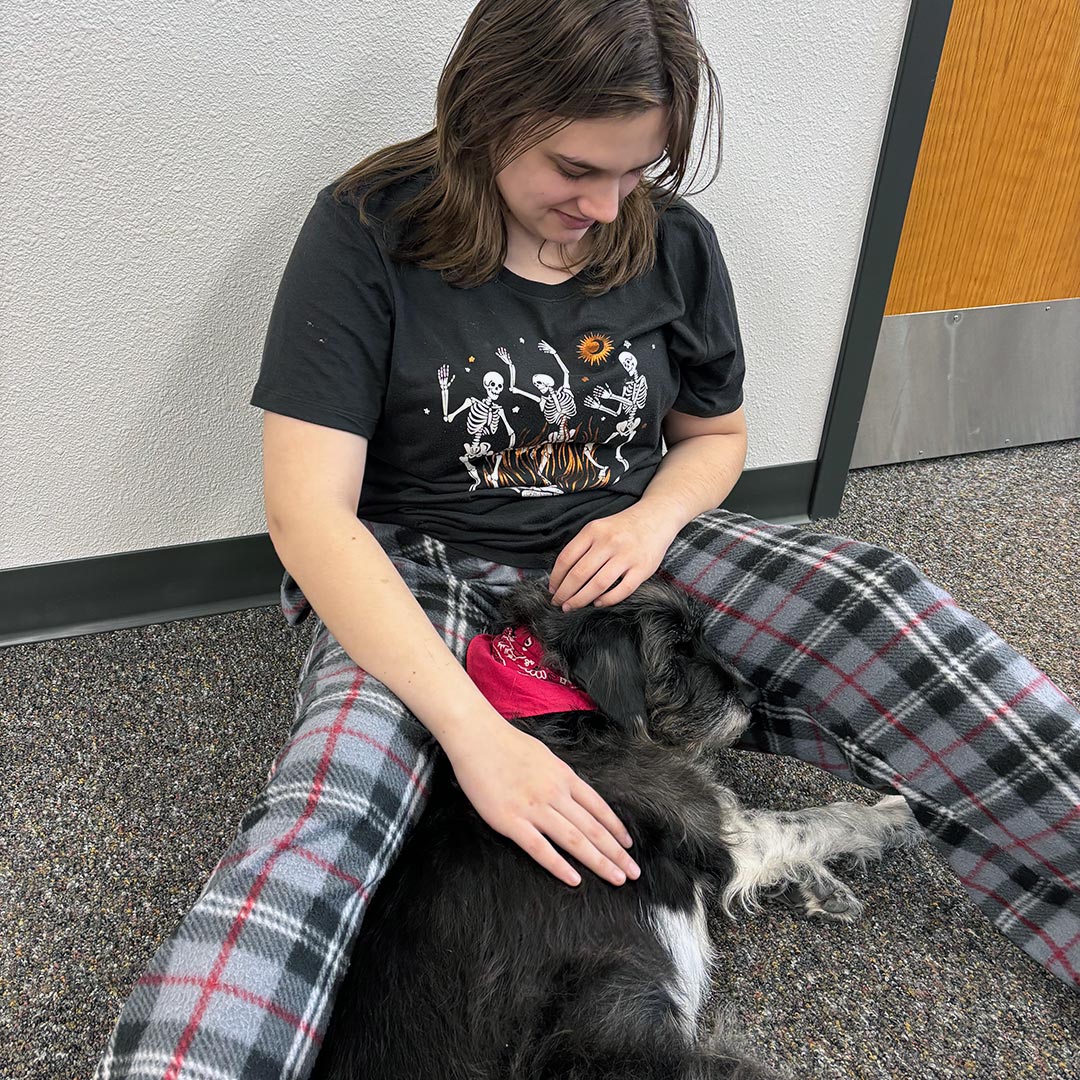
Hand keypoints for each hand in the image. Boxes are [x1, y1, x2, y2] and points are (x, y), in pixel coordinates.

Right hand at [445, 717, 639, 887]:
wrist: (477, 737)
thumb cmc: (507, 744)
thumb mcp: (545, 756)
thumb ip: (560, 777)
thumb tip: (574, 792)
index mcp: (564, 776)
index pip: (598, 807)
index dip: (615, 828)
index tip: (627, 845)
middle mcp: (555, 793)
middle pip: (592, 828)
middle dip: (616, 852)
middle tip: (633, 872)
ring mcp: (533, 807)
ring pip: (574, 840)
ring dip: (598, 862)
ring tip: (616, 878)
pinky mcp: (510, 821)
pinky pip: (539, 848)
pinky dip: (559, 866)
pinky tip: (575, 880)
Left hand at [548, 504, 676, 610]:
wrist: (656, 518)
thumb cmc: (623, 527)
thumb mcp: (598, 528)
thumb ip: (582, 546)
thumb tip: (562, 575)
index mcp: (593, 531)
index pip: (566, 558)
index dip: (556, 578)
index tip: (552, 589)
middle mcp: (609, 542)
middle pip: (579, 574)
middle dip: (565, 593)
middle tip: (558, 603)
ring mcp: (626, 556)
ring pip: (597, 584)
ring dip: (580, 600)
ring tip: (572, 607)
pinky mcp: (642, 569)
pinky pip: (622, 590)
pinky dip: (606, 600)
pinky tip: (597, 603)